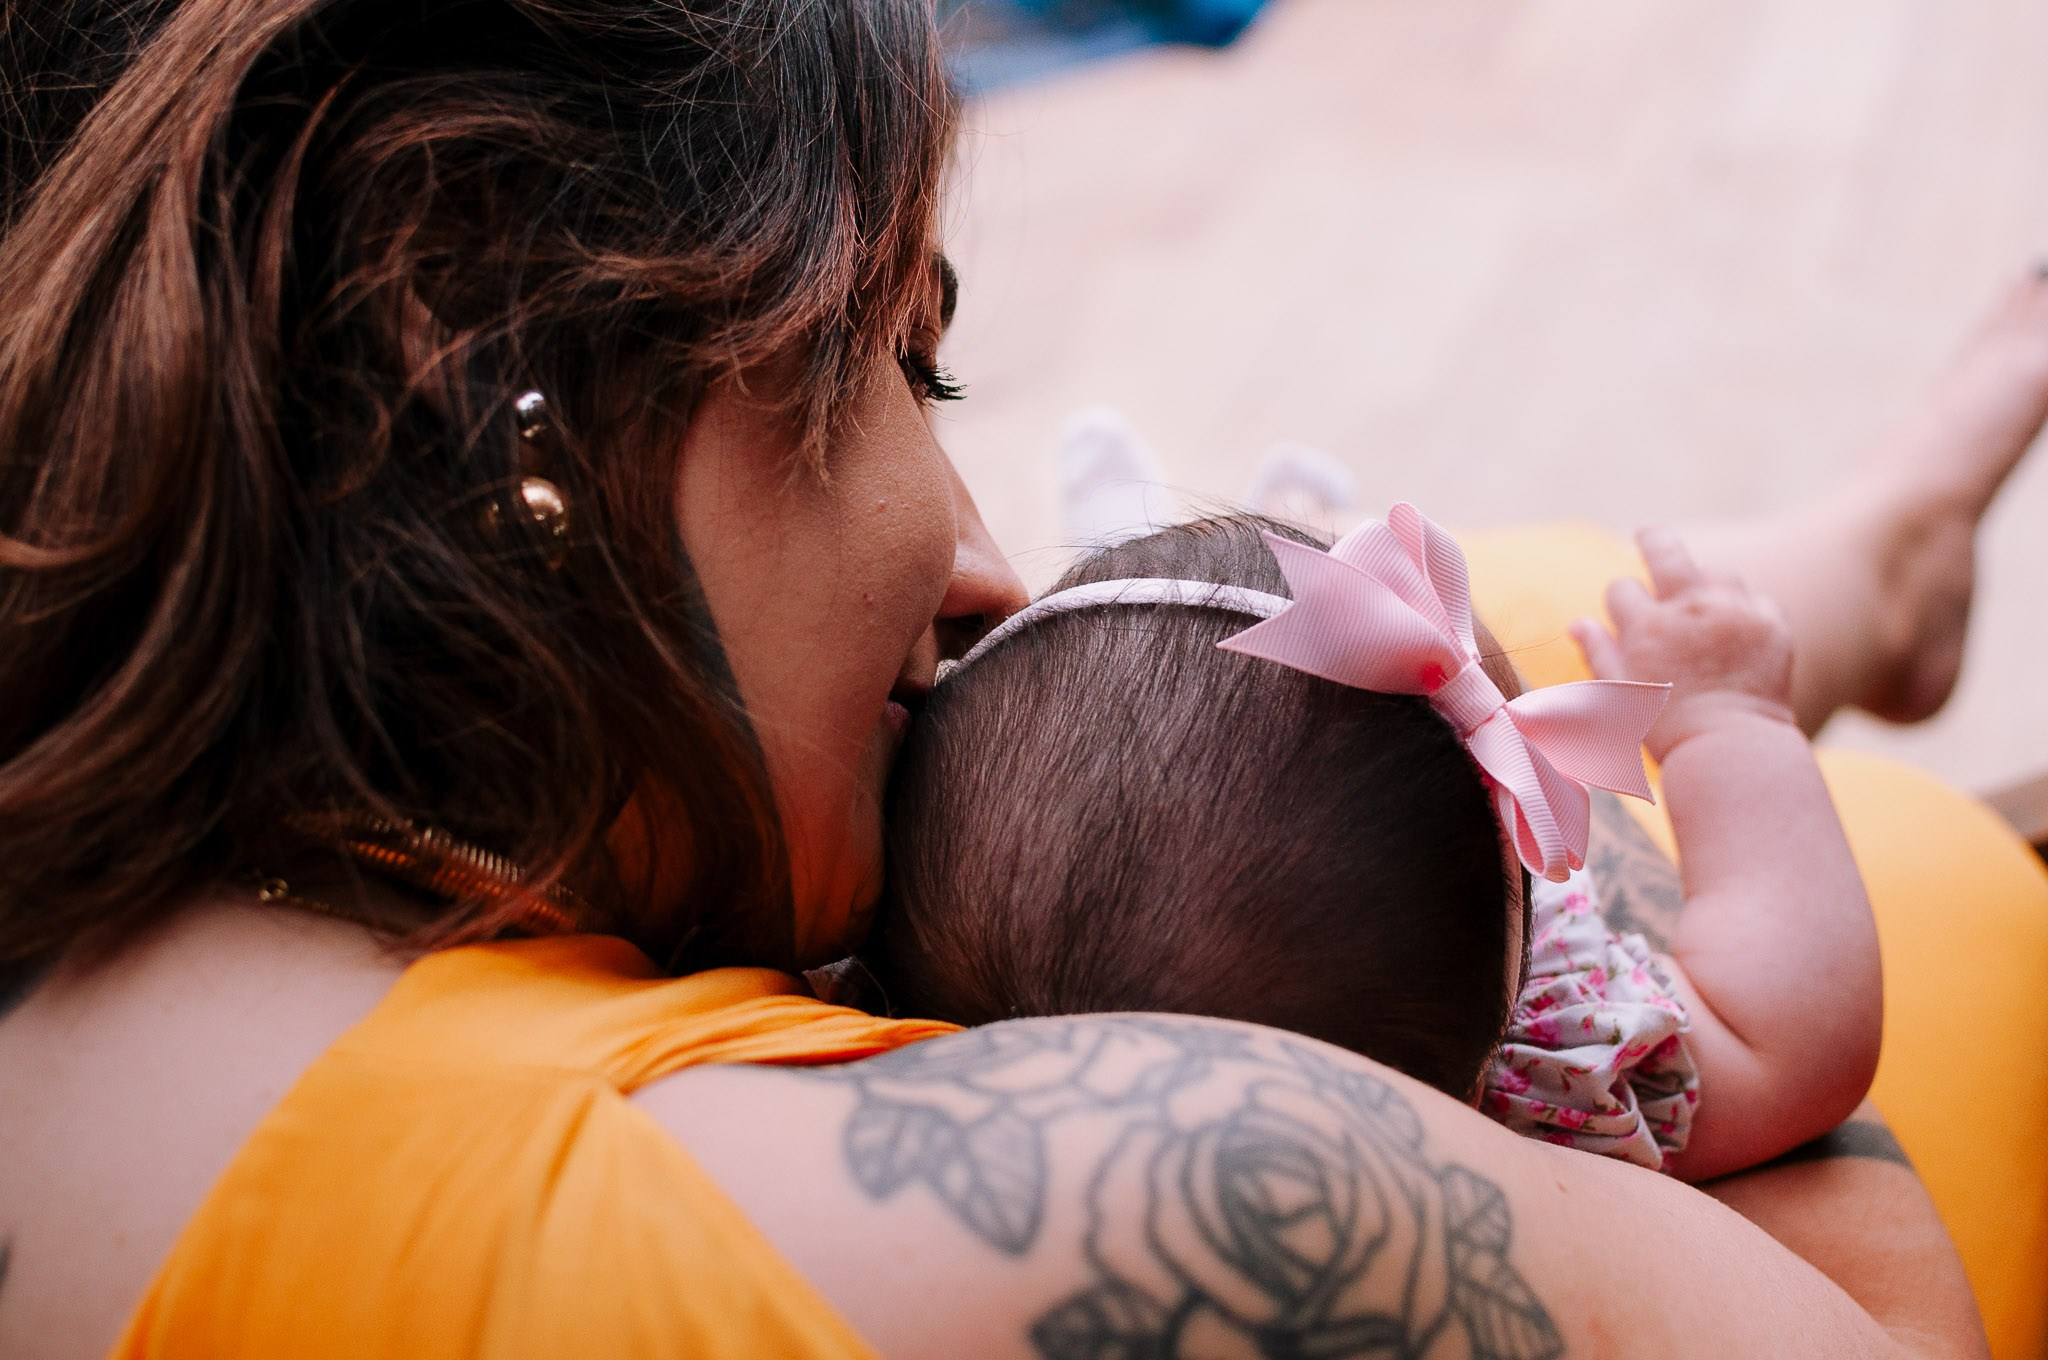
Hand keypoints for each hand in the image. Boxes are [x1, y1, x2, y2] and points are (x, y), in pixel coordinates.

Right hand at [1572, 528, 1796, 760]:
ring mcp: (1735, 613)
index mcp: (1647, 627)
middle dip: (1652, 539)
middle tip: (1648, 535)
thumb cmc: (1666, 729)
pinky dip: (1746, 610)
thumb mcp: (1620, 693)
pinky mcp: (1772, 625)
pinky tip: (1738, 628)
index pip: (1622, 588)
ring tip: (1702, 596)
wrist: (1732, 750)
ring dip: (1705, 581)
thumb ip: (1598, 652)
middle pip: (1665, 550)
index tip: (1626, 614)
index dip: (1620, 601)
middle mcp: (1690, 609)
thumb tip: (1576, 621)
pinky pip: (1757, 600)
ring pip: (1716, 572)